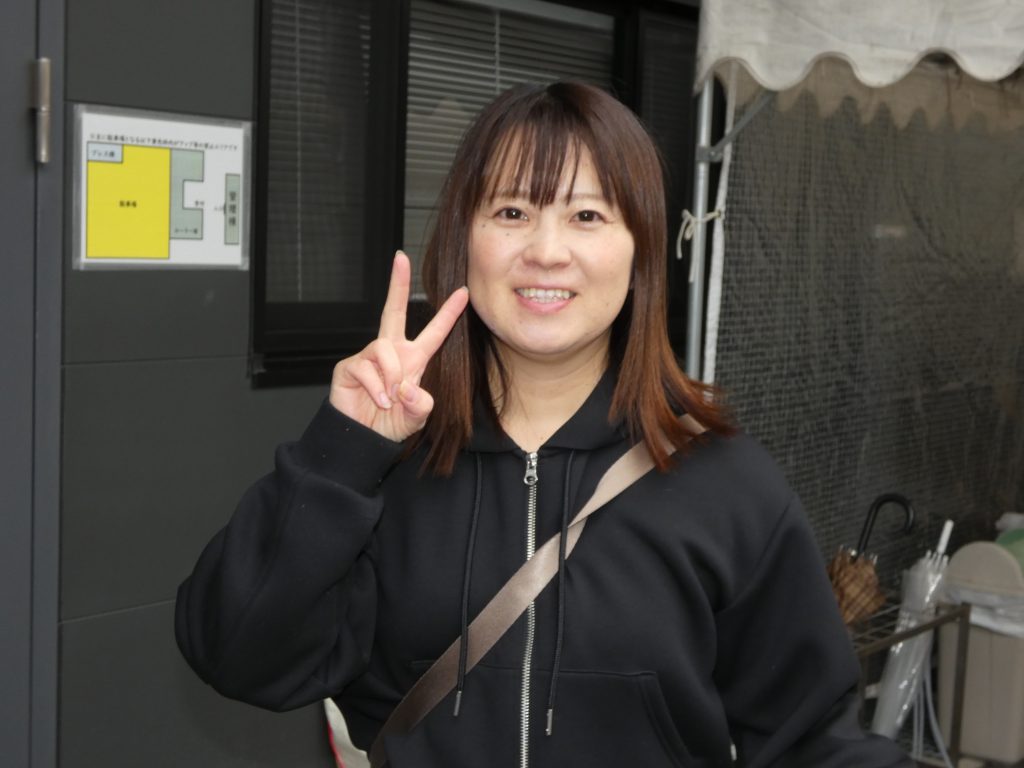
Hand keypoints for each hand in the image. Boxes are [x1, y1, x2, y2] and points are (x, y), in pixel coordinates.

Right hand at [329, 251, 468, 441]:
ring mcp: (368, 357)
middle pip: (393, 309)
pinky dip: (375, 386)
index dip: (448, 314)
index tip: (462, 292)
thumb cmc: (390, 424)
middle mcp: (391, 352)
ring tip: (389, 398)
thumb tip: (408, 389)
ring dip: (391, 375)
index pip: (434, 332)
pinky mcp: (349, 367)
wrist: (362, 439)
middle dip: (397, 283)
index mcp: (413, 359)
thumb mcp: (416, 418)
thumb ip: (421, 405)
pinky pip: (366, 367)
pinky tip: (378, 401)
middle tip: (401, 258)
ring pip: (383, 349)